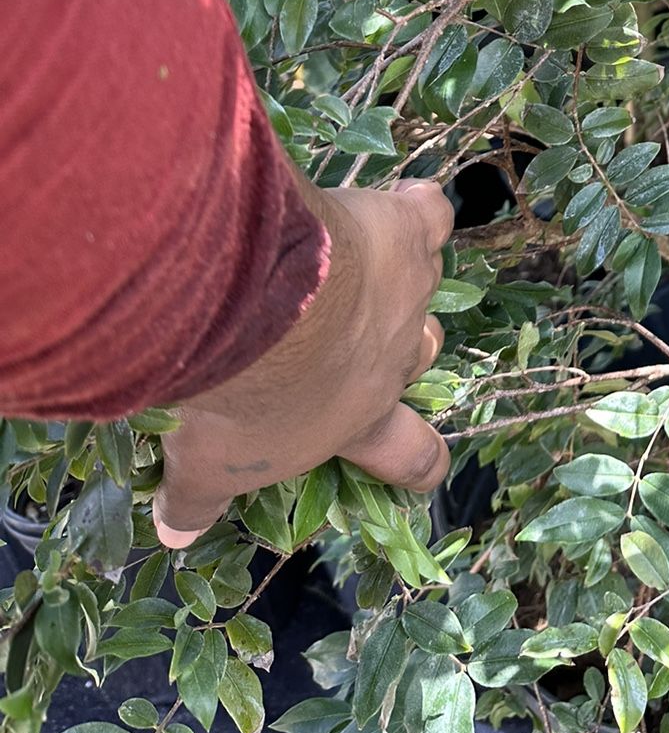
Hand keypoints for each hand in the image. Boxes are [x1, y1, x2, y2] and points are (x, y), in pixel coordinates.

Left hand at [152, 178, 452, 547]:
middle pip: (423, 352)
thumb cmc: (239, 395)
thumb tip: (176, 535)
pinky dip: (419, 206)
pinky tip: (401, 197)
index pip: (409, 452)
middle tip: (358, 333)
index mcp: (357, 417)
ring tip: (366, 258)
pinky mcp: (402, 230)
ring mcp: (406, 288)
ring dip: (401, 276)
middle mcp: (393, 354)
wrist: (254, 305)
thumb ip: (197, 497)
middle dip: (400, 346)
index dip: (420, 459)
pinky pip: (429, 213)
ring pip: (424, 284)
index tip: (423, 462)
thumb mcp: (207, 462)